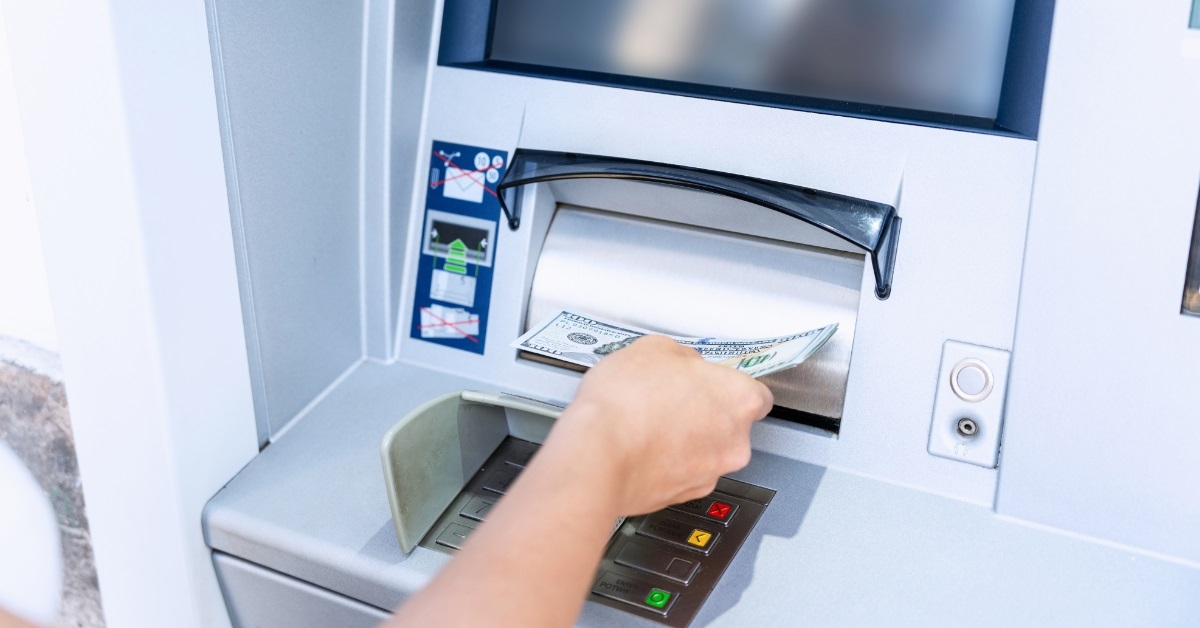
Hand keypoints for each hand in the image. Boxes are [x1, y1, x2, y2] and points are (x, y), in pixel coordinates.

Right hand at [546, 335, 773, 515]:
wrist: (598, 455)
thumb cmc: (626, 404)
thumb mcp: (654, 349)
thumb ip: (682, 358)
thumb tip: (681, 365)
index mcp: (739, 399)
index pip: (755, 393)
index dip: (725, 385)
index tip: (706, 382)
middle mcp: (734, 443)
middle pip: (731, 424)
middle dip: (705, 413)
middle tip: (670, 399)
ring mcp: (709, 474)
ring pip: (706, 452)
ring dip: (685, 440)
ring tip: (647, 423)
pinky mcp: (682, 496)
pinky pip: (682, 474)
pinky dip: (666, 463)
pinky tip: (639, 447)